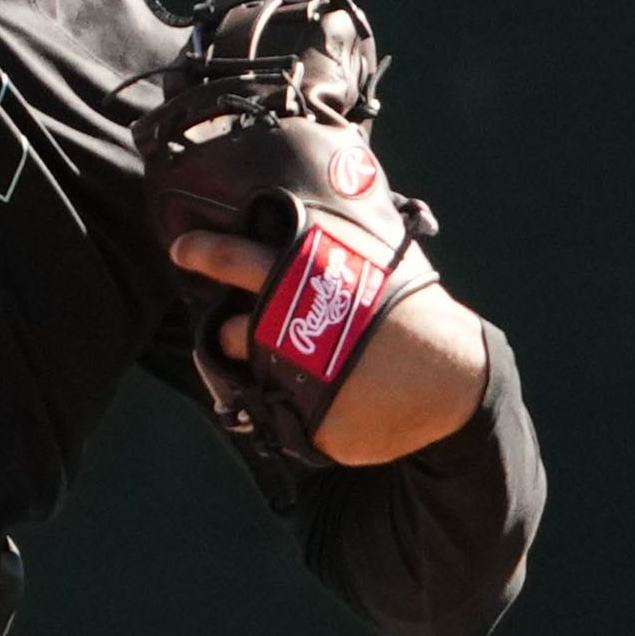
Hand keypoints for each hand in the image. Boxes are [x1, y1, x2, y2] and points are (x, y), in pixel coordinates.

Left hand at [169, 230, 489, 466]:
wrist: (454, 376)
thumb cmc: (410, 311)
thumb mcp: (369, 263)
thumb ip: (324, 247)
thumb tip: (296, 209)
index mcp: (311, 280)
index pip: (240, 260)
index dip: (206, 253)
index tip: (180, 250)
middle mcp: (298, 329)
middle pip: (231, 333)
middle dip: (231, 334)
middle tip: (256, 333)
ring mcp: (303, 381)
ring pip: (254, 378)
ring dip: (265, 371)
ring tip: (309, 364)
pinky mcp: (314, 426)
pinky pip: (290, 419)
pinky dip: (308, 410)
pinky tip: (346, 397)